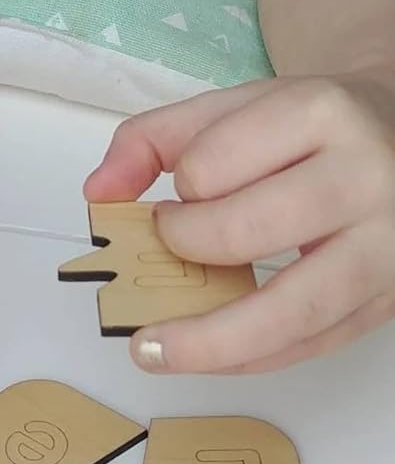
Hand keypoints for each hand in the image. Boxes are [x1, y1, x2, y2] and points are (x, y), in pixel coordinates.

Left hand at [85, 74, 394, 373]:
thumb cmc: (312, 127)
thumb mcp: (235, 106)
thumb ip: (154, 139)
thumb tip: (99, 192)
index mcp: (320, 112)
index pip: (212, 167)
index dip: (178, 192)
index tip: (176, 198)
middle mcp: (364, 176)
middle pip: (245, 234)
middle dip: (185, 250)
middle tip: (167, 248)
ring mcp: (388, 244)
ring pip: (289, 311)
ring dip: (208, 342)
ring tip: (151, 349)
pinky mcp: (391, 298)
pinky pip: (314, 343)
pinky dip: (253, 357)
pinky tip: (211, 355)